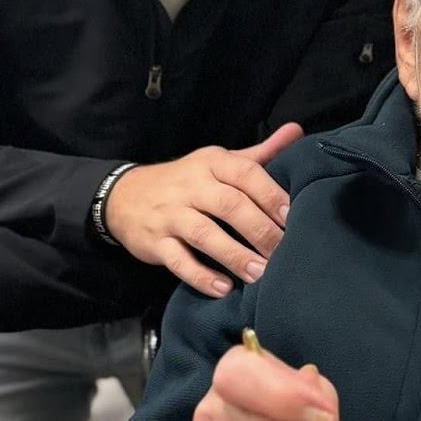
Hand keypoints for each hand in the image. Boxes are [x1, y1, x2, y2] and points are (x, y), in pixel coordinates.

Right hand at [103, 123, 303, 296]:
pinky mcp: (155, 242)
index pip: (245, 173)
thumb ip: (259, 153)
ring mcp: (170, 215)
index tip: (293, 217)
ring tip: (260, 274)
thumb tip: (296, 131)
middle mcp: (191, 186)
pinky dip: (201, 276)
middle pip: (228, 205)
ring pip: (204, 234)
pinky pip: (178, 261)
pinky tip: (223, 288)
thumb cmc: (186, 181)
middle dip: (259, 229)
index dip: (270, 195)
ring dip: (234, 255)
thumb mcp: (218, 162)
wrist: (124, 196)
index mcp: (212, 163)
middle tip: (283, 252)